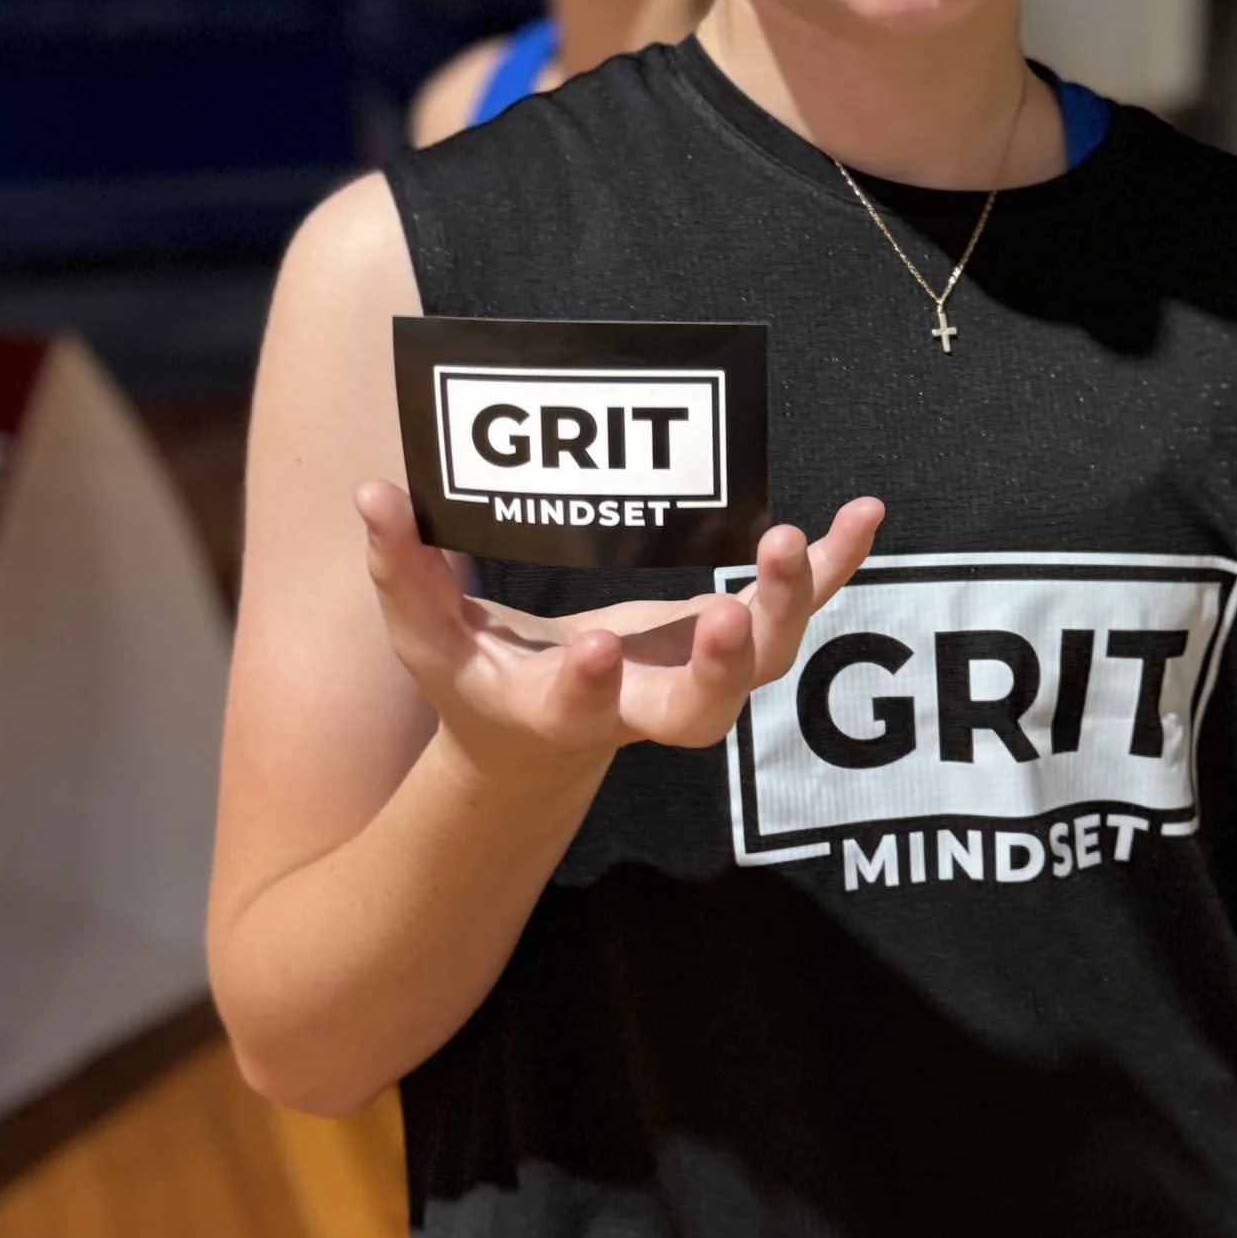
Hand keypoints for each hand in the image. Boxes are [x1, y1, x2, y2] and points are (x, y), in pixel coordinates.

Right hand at [354, 482, 883, 771]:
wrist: (545, 741)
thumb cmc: (482, 681)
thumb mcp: (430, 643)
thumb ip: (402, 576)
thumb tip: (372, 496)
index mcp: (563, 712)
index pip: (579, 711)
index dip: (589, 688)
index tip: (593, 648)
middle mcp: (644, 706)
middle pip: (702, 709)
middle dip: (722, 666)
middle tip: (731, 616)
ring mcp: (698, 674)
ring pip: (763, 661)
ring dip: (787, 606)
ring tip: (793, 543)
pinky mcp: (732, 638)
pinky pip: (798, 608)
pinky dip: (834, 565)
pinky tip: (865, 513)